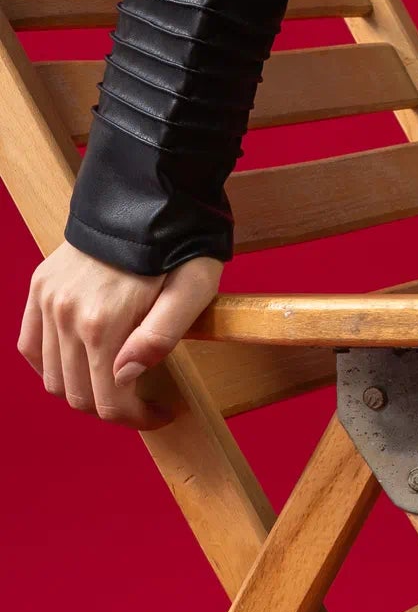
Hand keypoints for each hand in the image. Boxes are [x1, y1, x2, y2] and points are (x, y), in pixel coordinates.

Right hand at [18, 242, 223, 427]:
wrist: (146, 193)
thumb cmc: (180, 244)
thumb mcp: (193, 290)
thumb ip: (160, 337)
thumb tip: (124, 377)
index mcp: (104, 322)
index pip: (109, 400)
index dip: (136, 418)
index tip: (162, 413)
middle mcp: (66, 314)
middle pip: (77, 394)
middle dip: (112, 408)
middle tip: (143, 400)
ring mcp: (48, 300)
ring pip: (51, 377)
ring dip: (82, 390)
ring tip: (115, 381)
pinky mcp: (39, 287)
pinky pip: (30, 345)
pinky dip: (49, 365)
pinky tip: (78, 364)